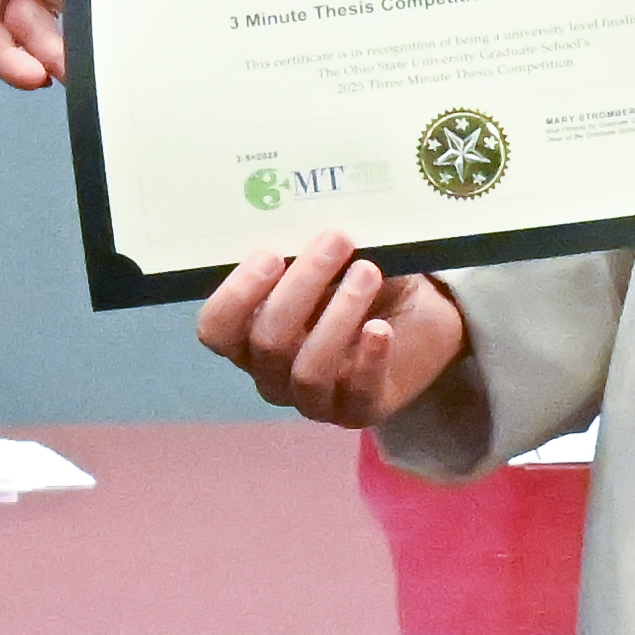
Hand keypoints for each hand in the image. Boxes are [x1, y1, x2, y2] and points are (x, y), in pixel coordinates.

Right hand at [200, 229, 474, 432]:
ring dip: (339, 315)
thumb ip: (307, 250)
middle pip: (267, 341)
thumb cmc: (355, 282)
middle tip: (337, 241)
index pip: (217, 329)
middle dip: (302, 285)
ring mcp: (312, 399)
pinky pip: (357, 393)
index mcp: (249, 335)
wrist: (417, 317)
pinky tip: (381, 328)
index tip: (270, 254)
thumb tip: (305, 223)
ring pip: (308, 369)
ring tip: (368, 272)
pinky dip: (368, 357)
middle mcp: (271, 373)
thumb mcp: (330, 262)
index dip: (236, 296)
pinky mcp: (358, 411)